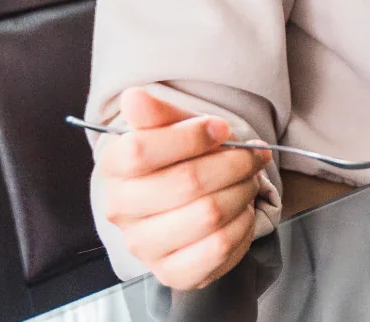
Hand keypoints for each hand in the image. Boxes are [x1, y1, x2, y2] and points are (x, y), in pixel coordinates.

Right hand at [99, 88, 270, 288]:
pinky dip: (243, 223)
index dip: (191, 135)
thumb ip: (158, 112)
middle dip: (233, 163)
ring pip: (208, 214)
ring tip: (250, 179)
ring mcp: (145, 246)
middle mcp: (121, 211)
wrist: (186, 198)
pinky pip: (218, 248)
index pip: (141, 150)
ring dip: (243, 191)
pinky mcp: (172, 272)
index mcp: (115, 168)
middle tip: (254, 154)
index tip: (222, 128)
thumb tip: (135, 97)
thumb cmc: (181, 155)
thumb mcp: (174, 124)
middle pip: (186, 182)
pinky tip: (243, 209)